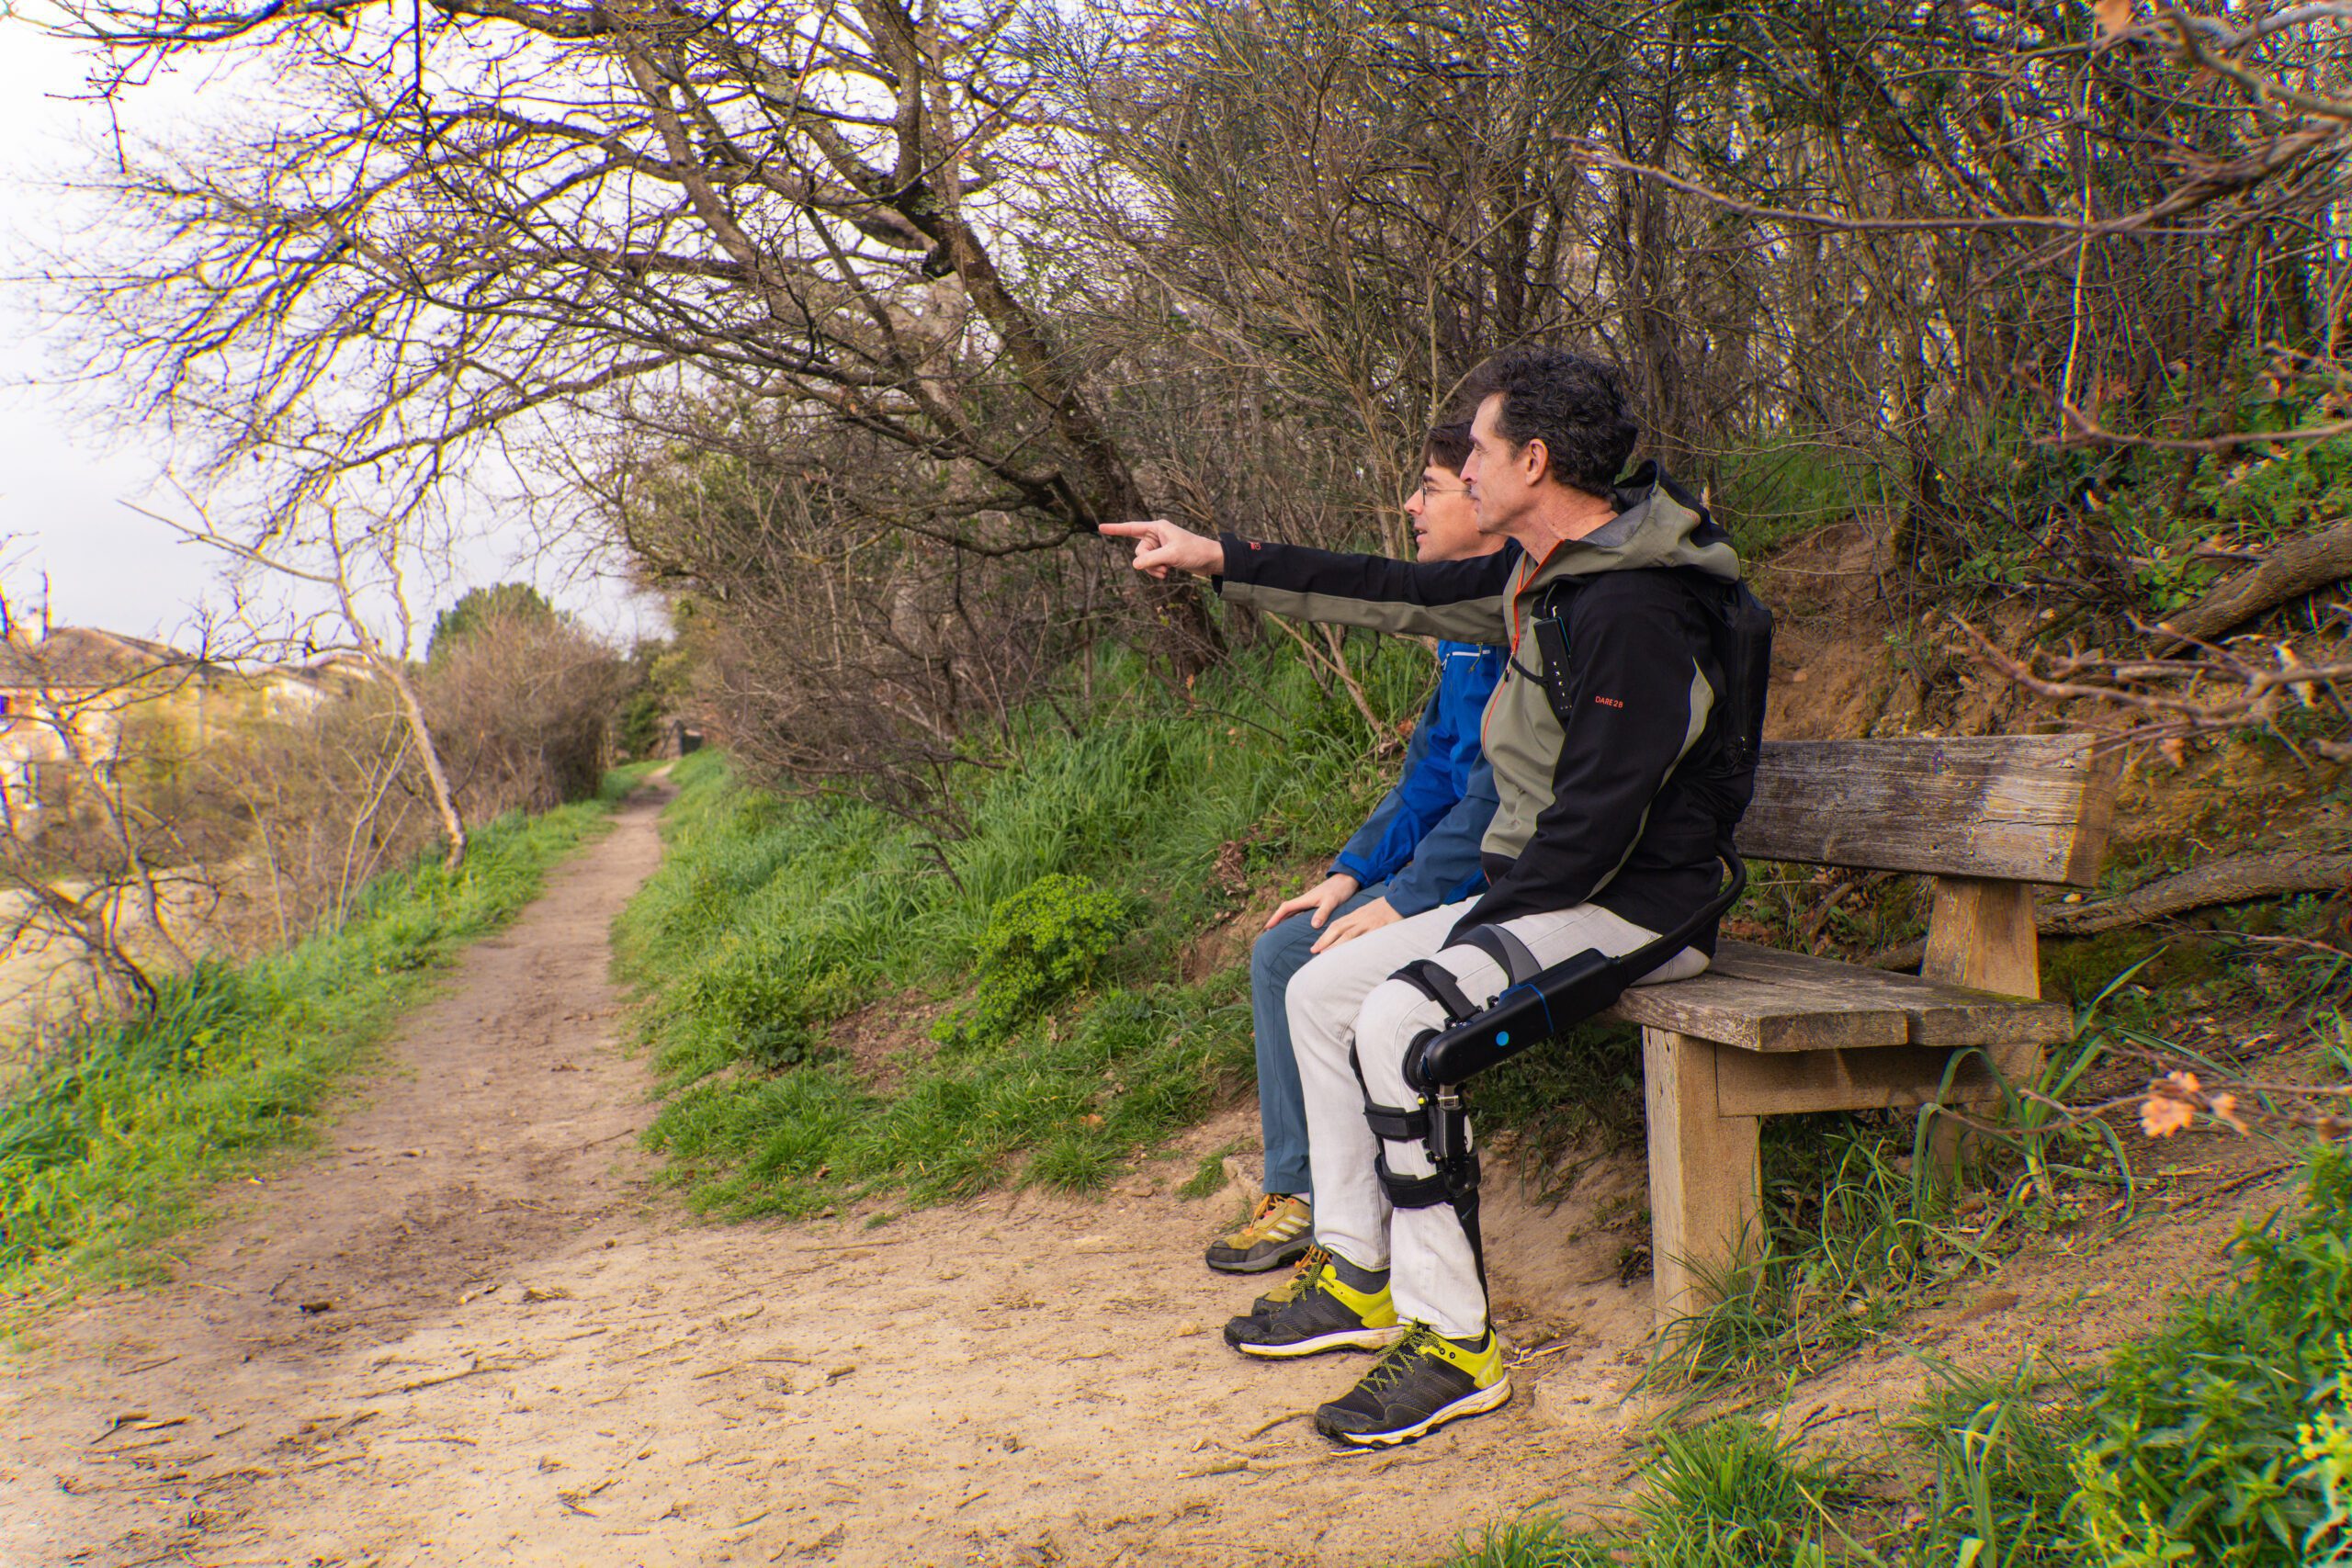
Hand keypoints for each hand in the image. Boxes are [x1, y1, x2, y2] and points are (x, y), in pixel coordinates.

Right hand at [1099, 519, 1224, 579]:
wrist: (1211, 559)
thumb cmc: (1194, 551)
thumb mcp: (1172, 555)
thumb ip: (1151, 559)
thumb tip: (1135, 565)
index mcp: (1157, 528)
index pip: (1132, 528)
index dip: (1116, 529)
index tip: (1100, 527)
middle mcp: (1157, 535)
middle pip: (1139, 551)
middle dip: (1148, 562)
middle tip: (1163, 566)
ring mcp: (1160, 547)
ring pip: (1145, 561)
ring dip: (1153, 569)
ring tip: (1167, 571)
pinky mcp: (1164, 556)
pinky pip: (1152, 566)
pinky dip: (1157, 571)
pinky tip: (1169, 573)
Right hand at [1263, 873, 1360, 931]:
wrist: (1349, 879)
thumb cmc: (1340, 889)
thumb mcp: (1332, 901)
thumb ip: (1323, 912)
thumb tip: (1313, 925)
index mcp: (1306, 899)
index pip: (1286, 908)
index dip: (1276, 917)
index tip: (1267, 927)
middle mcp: (1306, 901)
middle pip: (1287, 911)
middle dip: (1277, 921)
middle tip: (1269, 933)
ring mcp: (1311, 902)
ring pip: (1294, 913)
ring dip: (1285, 921)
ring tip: (1280, 932)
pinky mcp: (1317, 904)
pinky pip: (1302, 914)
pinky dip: (1296, 920)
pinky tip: (1298, 928)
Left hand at [1310, 896, 1401, 953]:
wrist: (1402, 898)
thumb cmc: (1387, 908)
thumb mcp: (1369, 911)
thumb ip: (1359, 921)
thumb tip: (1350, 935)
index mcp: (1356, 914)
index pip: (1337, 925)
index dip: (1325, 935)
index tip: (1316, 946)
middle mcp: (1360, 918)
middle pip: (1338, 928)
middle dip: (1325, 940)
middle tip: (1314, 951)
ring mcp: (1369, 923)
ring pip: (1349, 935)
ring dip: (1335, 945)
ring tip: (1325, 955)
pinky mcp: (1380, 927)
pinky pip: (1366, 939)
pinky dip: (1356, 947)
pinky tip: (1350, 956)